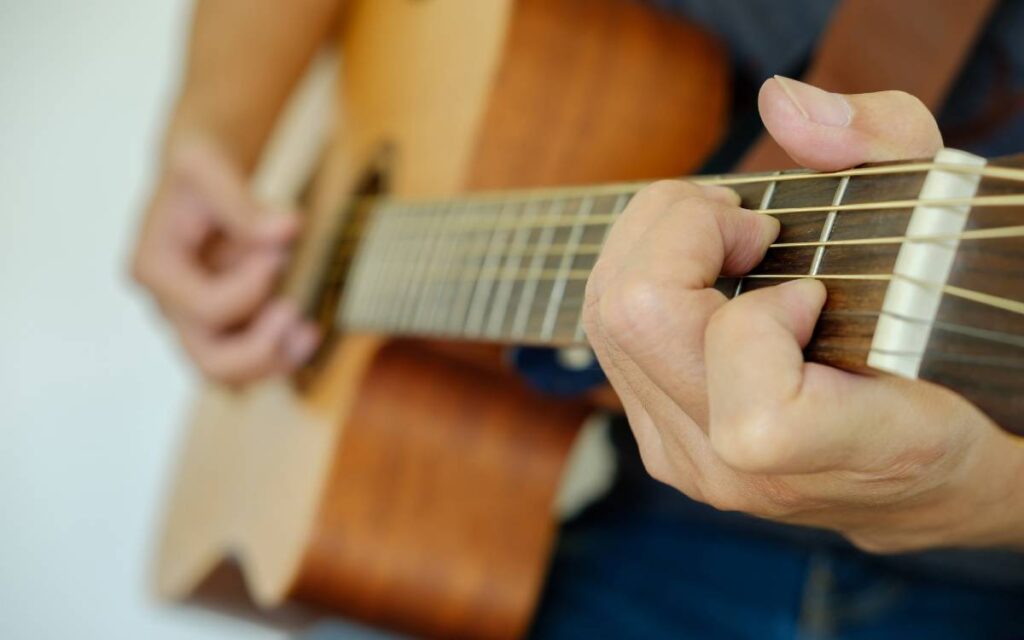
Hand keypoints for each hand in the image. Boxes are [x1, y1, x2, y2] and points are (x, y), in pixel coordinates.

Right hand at [131, 136, 319, 383]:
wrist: (199, 183)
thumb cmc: (198, 173)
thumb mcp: (209, 167)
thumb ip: (242, 203)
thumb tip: (287, 230)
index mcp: (154, 269)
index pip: (204, 307)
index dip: (250, 288)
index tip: (278, 252)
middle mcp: (168, 306)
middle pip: (208, 361)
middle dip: (259, 347)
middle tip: (295, 312)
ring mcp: (193, 323)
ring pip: (229, 375)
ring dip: (275, 360)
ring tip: (310, 332)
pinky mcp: (221, 329)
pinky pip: (248, 365)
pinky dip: (280, 356)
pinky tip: (308, 332)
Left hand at [583, 76, 1023, 551]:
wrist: (921, 463)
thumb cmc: (951, 335)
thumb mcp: (949, 218)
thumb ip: (884, 146)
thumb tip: (780, 106)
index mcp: (849, 452)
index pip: (756, 414)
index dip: (769, 315)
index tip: (816, 287)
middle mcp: (748, 473)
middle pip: (637, 320)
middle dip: (683, 230)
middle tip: (750, 224)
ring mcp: (691, 463)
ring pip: (605, 321)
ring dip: (658, 246)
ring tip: (730, 241)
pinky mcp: (660, 445)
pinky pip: (609, 340)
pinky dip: (647, 280)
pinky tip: (707, 279)